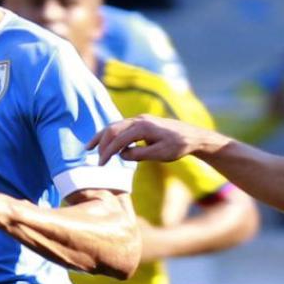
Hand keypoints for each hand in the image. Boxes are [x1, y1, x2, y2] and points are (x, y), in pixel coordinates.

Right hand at [90, 115, 214, 164]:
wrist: (193, 136)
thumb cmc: (178, 146)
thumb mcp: (160, 154)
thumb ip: (140, 154)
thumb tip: (122, 154)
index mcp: (143, 126)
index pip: (119, 139)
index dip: (108, 152)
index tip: (101, 164)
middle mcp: (139, 120)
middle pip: (113, 129)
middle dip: (102, 144)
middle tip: (97, 160)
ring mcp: (140, 119)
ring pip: (115, 126)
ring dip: (103, 137)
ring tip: (90, 148)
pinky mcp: (142, 123)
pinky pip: (122, 127)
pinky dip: (111, 135)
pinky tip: (107, 143)